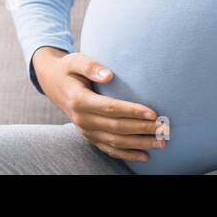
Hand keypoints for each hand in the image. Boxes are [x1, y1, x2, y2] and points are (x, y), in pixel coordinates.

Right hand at [31, 47, 167, 162]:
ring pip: (115, 142)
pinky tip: (144, 156)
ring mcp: (85, 130)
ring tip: (161, 143)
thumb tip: (109, 75)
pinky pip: (109, 149)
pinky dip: (127, 155)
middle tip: (163, 129)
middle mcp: (82, 119)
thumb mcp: (75, 60)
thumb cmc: (68, 69)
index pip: (111, 108)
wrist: (52, 83)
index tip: (153, 113)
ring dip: (139, 144)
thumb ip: (91, 66)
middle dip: (142, 129)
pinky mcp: (89, 136)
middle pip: (116, 128)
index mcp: (79, 100)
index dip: (132, 111)